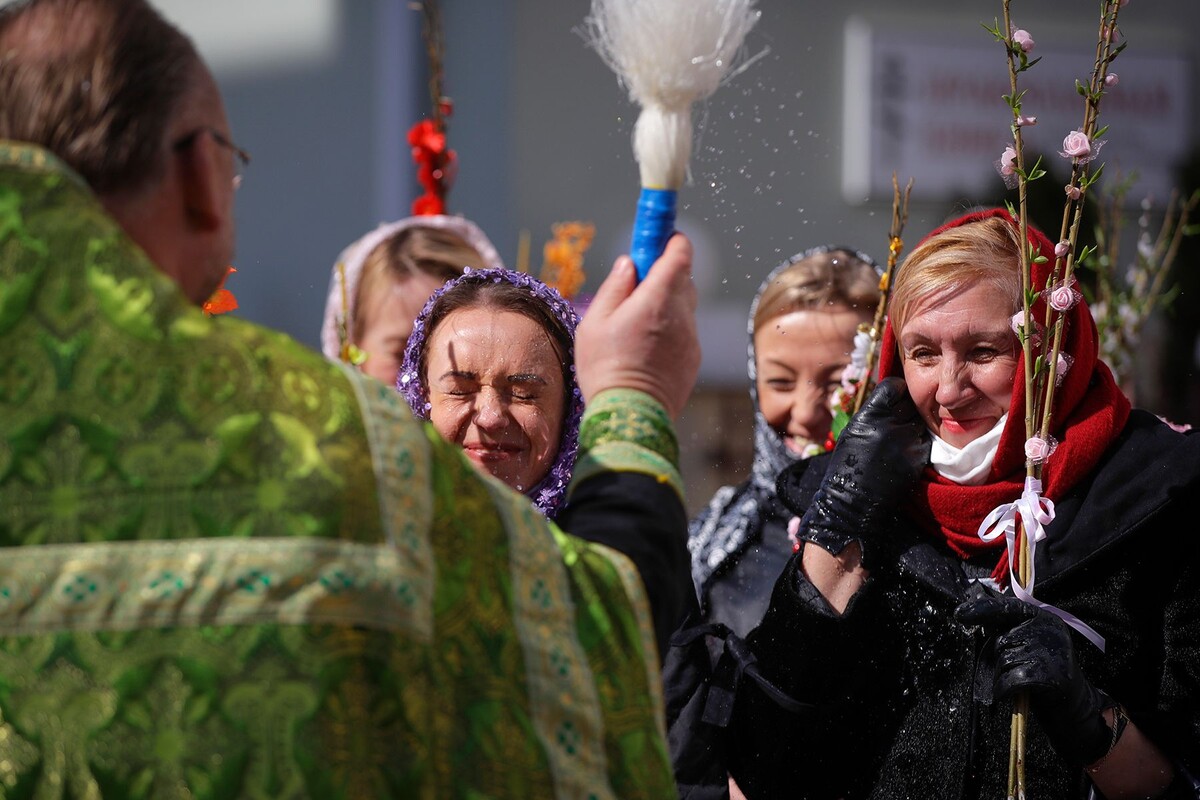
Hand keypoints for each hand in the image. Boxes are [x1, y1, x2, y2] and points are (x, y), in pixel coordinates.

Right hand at [575, 234, 699, 418]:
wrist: (630, 417)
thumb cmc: (605, 369)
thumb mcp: (594, 323)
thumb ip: (615, 288)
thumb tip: (629, 264)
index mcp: (658, 299)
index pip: (680, 253)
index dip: (670, 240)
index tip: (657, 238)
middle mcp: (682, 315)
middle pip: (684, 278)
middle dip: (664, 274)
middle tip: (638, 283)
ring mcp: (692, 339)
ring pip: (684, 307)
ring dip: (667, 305)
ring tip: (637, 325)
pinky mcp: (694, 359)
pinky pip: (684, 333)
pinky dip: (670, 331)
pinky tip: (646, 349)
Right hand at [779, 377, 928, 566]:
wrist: (852, 501)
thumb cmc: (847, 465)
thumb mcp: (853, 430)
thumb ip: (874, 412)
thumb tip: (894, 395)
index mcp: (869, 416)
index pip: (895, 386)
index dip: (896, 389)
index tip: (895, 395)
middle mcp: (890, 426)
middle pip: (910, 403)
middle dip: (904, 410)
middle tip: (895, 422)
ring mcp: (906, 443)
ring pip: (919, 423)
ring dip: (911, 429)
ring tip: (896, 442)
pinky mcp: (918, 459)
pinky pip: (923, 442)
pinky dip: (915, 445)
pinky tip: (901, 455)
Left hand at [956, 592, 1110, 766]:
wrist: (1072, 705)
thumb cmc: (1043, 672)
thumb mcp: (1030, 643)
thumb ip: (1008, 628)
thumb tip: (972, 612)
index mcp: (1045, 618)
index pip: (1009, 607)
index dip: (982, 609)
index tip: (959, 613)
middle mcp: (1050, 630)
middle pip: (1001, 639)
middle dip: (999, 657)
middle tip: (1018, 669)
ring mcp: (1050, 652)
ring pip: (1004, 660)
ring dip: (1003, 675)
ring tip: (1021, 681)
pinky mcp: (1048, 675)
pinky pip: (1009, 680)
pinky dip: (1004, 690)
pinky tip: (1013, 693)